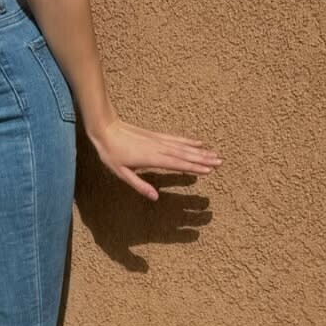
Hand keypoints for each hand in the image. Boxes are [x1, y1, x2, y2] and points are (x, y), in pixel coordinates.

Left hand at [89, 116, 222, 200]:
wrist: (105, 128)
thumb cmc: (111, 153)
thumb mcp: (121, 173)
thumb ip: (139, 185)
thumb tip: (155, 198)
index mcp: (152, 159)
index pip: (177, 164)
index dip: (193, 168)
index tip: (208, 171)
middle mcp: (159, 148)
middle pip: (185, 155)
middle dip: (203, 159)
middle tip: (220, 163)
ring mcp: (158, 140)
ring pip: (183, 146)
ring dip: (200, 151)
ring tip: (215, 154)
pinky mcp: (156, 135)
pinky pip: (176, 139)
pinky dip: (188, 141)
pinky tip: (198, 143)